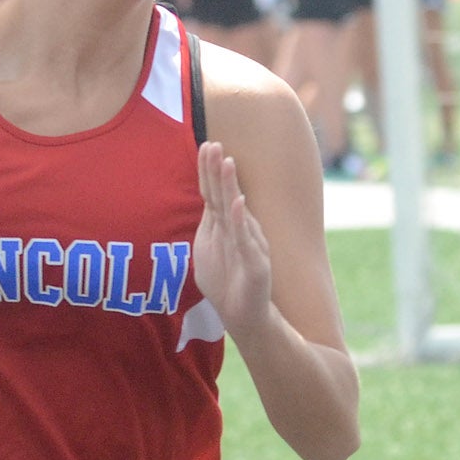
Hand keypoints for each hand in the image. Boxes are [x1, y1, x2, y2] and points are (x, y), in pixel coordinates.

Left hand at [191, 139, 273, 337]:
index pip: (213, 193)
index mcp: (224, 226)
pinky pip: (246, 240)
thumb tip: (205, 203)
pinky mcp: (256, 264)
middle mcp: (239, 229)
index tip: (204, 144)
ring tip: (227, 162)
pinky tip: (237, 203)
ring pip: (236, 211)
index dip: (208, 170)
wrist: (247, 317)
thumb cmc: (228, 282)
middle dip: (218, 169)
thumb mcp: (209, 250)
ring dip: (231, 186)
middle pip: (224, 195)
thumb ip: (208, 226)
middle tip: (213, 143)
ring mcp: (248, 245)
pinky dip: (241, 221)